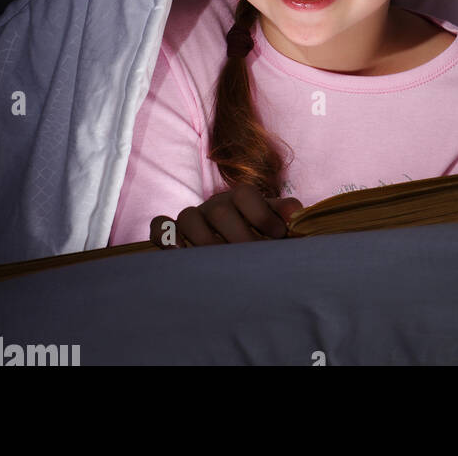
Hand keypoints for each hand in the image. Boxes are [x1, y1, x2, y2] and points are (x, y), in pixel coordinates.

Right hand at [150, 187, 303, 246]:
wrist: (228, 243)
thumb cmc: (253, 231)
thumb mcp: (271, 220)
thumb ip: (283, 214)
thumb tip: (296, 213)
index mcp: (239, 198)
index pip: (246, 194)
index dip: (262, 214)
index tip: (278, 236)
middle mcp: (214, 205)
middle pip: (220, 209)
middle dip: (237, 234)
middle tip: (251, 257)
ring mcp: (191, 217)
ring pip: (188, 217)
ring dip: (204, 240)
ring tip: (219, 262)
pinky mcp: (172, 232)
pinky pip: (161, 227)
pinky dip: (166, 236)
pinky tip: (179, 253)